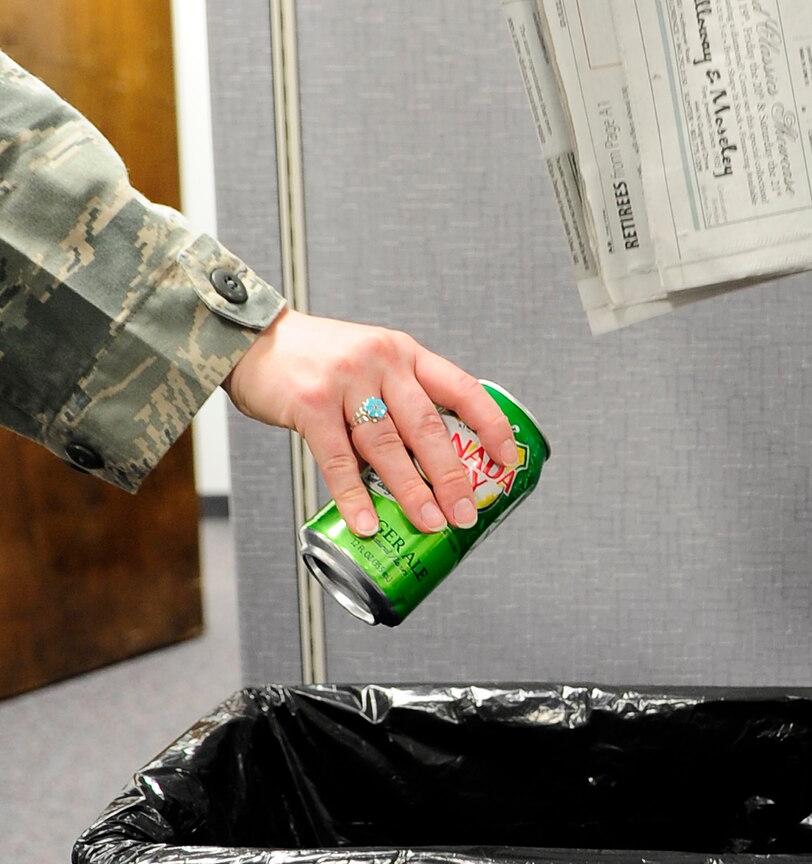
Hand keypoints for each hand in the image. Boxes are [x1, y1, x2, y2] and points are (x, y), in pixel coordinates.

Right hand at [223, 309, 521, 538]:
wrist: (254, 340)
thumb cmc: (317, 360)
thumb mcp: (372, 362)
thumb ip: (401, 399)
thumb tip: (433, 463)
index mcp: (405, 353)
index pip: (461, 388)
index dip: (489, 426)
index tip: (506, 460)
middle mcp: (381, 362)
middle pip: (427, 426)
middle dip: (451, 476)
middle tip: (465, 512)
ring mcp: (346, 382)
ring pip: (388, 446)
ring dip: (411, 492)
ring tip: (428, 523)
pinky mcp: (311, 405)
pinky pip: (339, 460)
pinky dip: (356, 496)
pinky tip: (369, 521)